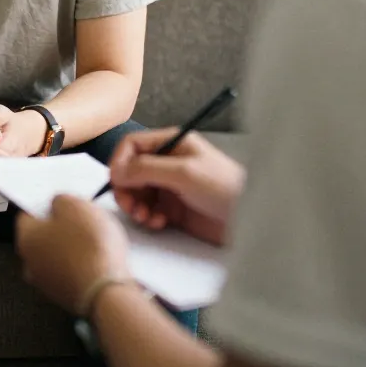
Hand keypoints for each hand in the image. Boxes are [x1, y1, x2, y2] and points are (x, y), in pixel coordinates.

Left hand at [15, 195, 133, 314]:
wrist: (107, 291)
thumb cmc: (88, 247)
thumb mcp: (74, 205)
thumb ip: (60, 200)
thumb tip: (57, 206)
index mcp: (26, 238)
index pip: (28, 215)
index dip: (46, 205)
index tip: (61, 202)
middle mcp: (30, 264)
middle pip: (43, 237)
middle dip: (61, 227)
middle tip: (82, 220)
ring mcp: (48, 284)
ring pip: (58, 256)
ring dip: (73, 248)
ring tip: (96, 240)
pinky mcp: (67, 297)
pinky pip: (72, 273)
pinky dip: (82, 266)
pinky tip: (100, 259)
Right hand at [109, 130, 244, 246]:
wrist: (250, 220)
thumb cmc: (222, 188)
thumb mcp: (183, 173)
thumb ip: (146, 169)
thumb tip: (115, 172)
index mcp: (171, 144)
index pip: (132, 145)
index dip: (120, 161)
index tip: (115, 182)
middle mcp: (167, 163)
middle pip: (130, 170)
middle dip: (126, 188)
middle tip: (130, 206)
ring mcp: (170, 186)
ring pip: (137, 192)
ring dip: (135, 205)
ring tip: (145, 218)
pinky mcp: (173, 209)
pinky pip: (148, 210)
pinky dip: (147, 217)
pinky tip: (158, 223)